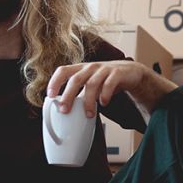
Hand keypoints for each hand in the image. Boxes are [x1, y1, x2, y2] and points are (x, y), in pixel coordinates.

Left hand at [46, 61, 176, 116]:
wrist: (131, 73)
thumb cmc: (107, 81)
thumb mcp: (91, 85)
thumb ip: (79, 95)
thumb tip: (63, 111)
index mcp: (81, 69)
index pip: (63, 71)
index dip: (55, 82)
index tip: (50, 96)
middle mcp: (91, 67)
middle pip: (76, 79)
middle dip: (68, 95)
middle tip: (64, 110)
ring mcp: (105, 69)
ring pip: (92, 83)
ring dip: (88, 101)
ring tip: (88, 114)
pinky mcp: (118, 73)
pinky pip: (110, 84)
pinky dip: (105, 95)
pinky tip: (104, 104)